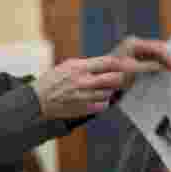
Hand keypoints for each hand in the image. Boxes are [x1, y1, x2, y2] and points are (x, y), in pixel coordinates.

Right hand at [32, 54, 170, 119]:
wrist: (38, 100)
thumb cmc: (52, 81)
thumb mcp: (67, 65)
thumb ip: (87, 64)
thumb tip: (108, 63)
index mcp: (79, 67)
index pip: (108, 62)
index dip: (123, 62)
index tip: (132, 63)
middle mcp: (84, 81)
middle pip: (114, 78)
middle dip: (121, 77)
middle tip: (124, 77)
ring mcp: (85, 97)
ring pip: (110, 92)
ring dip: (109, 90)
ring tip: (100, 88)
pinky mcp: (85, 109)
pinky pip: (103, 105)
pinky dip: (102, 102)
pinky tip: (93, 99)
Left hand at [110, 36, 170, 88]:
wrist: (101, 78)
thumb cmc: (114, 72)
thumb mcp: (132, 70)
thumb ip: (149, 66)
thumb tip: (165, 66)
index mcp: (134, 44)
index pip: (156, 47)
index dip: (167, 57)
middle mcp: (136, 44)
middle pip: (158, 49)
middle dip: (168, 58)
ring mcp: (137, 49)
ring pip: (156, 54)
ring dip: (164, 62)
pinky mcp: (138, 56)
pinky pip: (152, 59)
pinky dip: (159, 65)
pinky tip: (165, 72)